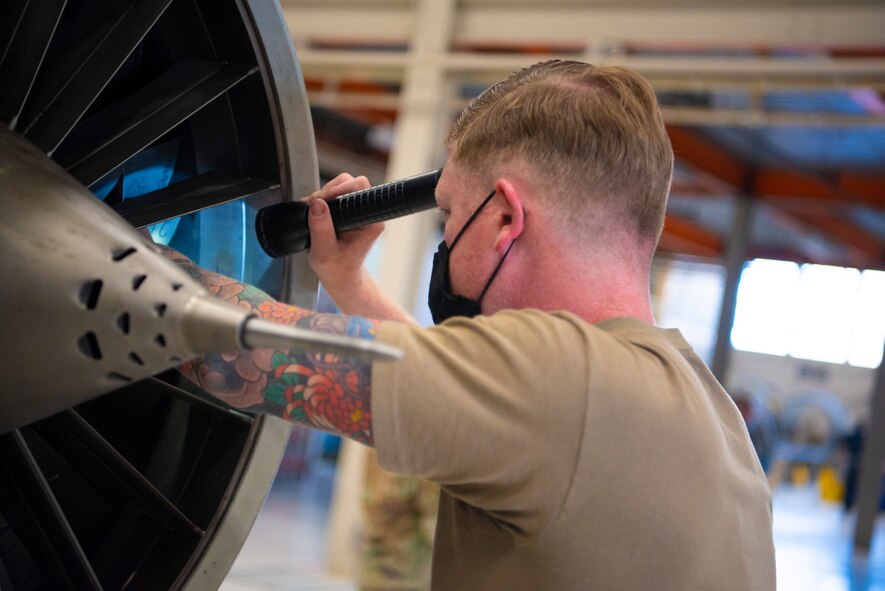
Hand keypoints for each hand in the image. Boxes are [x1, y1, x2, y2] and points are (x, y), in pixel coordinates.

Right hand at [305, 173, 383, 298]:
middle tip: (313, 206)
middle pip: (350, 183)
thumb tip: (316, 204)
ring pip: (342, 186)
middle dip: (329, 191)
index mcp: (371, 222)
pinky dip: (323, 200)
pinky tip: (316, 212)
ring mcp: (359, 212)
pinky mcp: (350, 212)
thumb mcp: (324, 253)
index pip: (360, 189)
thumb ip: (321, 228)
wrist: (341, 278)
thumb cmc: (337, 270)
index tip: (323, 200)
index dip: (339, 189)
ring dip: (324, 195)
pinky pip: (337, 195)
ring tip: (313, 211)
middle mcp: (368, 214)